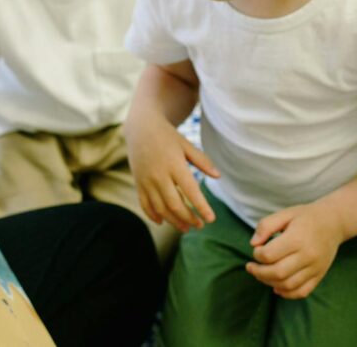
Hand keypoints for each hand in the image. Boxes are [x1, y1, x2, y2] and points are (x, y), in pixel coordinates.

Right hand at [126, 115, 220, 232]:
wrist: (140, 128)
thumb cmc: (167, 136)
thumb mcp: (186, 145)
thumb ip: (202, 161)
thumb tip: (218, 176)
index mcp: (175, 164)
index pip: (190, 191)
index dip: (201, 207)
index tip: (211, 219)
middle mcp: (159, 175)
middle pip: (175, 204)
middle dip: (189, 218)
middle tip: (200, 225)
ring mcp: (146, 181)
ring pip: (160, 208)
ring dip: (174, 221)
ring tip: (186, 228)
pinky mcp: (138, 183)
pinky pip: (145, 204)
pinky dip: (153, 215)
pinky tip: (162, 222)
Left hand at [246, 202, 345, 298]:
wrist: (333, 222)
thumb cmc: (305, 217)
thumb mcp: (284, 214)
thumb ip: (266, 226)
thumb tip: (253, 244)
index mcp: (296, 239)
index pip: (269, 255)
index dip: (257, 255)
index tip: (256, 249)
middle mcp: (307, 256)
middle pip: (277, 273)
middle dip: (258, 272)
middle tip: (251, 267)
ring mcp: (315, 268)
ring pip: (288, 285)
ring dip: (269, 283)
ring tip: (261, 275)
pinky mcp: (319, 275)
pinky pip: (301, 292)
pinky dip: (286, 293)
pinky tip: (276, 286)